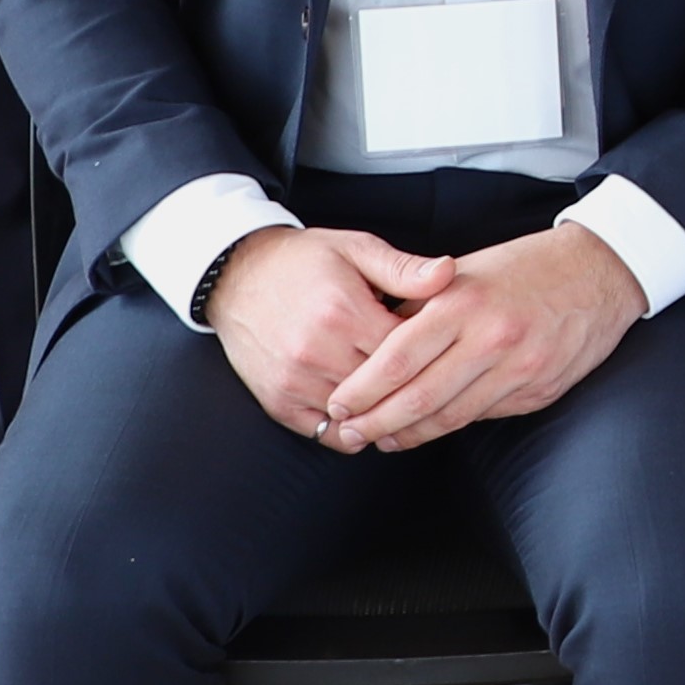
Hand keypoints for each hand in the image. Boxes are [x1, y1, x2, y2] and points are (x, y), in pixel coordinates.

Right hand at [206, 225, 424, 439]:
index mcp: (343, 312)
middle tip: (430, 379)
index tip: (441, 349)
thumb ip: (403, 268)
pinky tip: (367, 413)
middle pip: (386, 389)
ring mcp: (295, 381)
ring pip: (360, 416)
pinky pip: (327, 435)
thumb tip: (448, 274)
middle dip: (411, 385)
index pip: (407, 353)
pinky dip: (351, 431)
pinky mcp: (278, 402)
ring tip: (401, 397)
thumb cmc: (303, 260)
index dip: (431, 353)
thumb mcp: (355, 249)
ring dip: (383, 411)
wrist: (235, 276)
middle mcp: (317, 351)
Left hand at [323, 221, 645, 450]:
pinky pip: (485, 415)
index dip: (362, 389)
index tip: (338, 404)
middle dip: (376, 422)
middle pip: (418, 397)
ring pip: (451, 416)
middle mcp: (490, 338)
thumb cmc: (526, 267)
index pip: (397, 359)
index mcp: (462, 303)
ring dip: (410, 434)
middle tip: (348, 434)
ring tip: (383, 439)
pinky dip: (451, 425)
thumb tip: (376, 345)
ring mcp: (519, 368)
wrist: (600, 271)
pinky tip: (431, 429)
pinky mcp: (540, 389)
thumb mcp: (466, 272)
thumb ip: (422, 309)